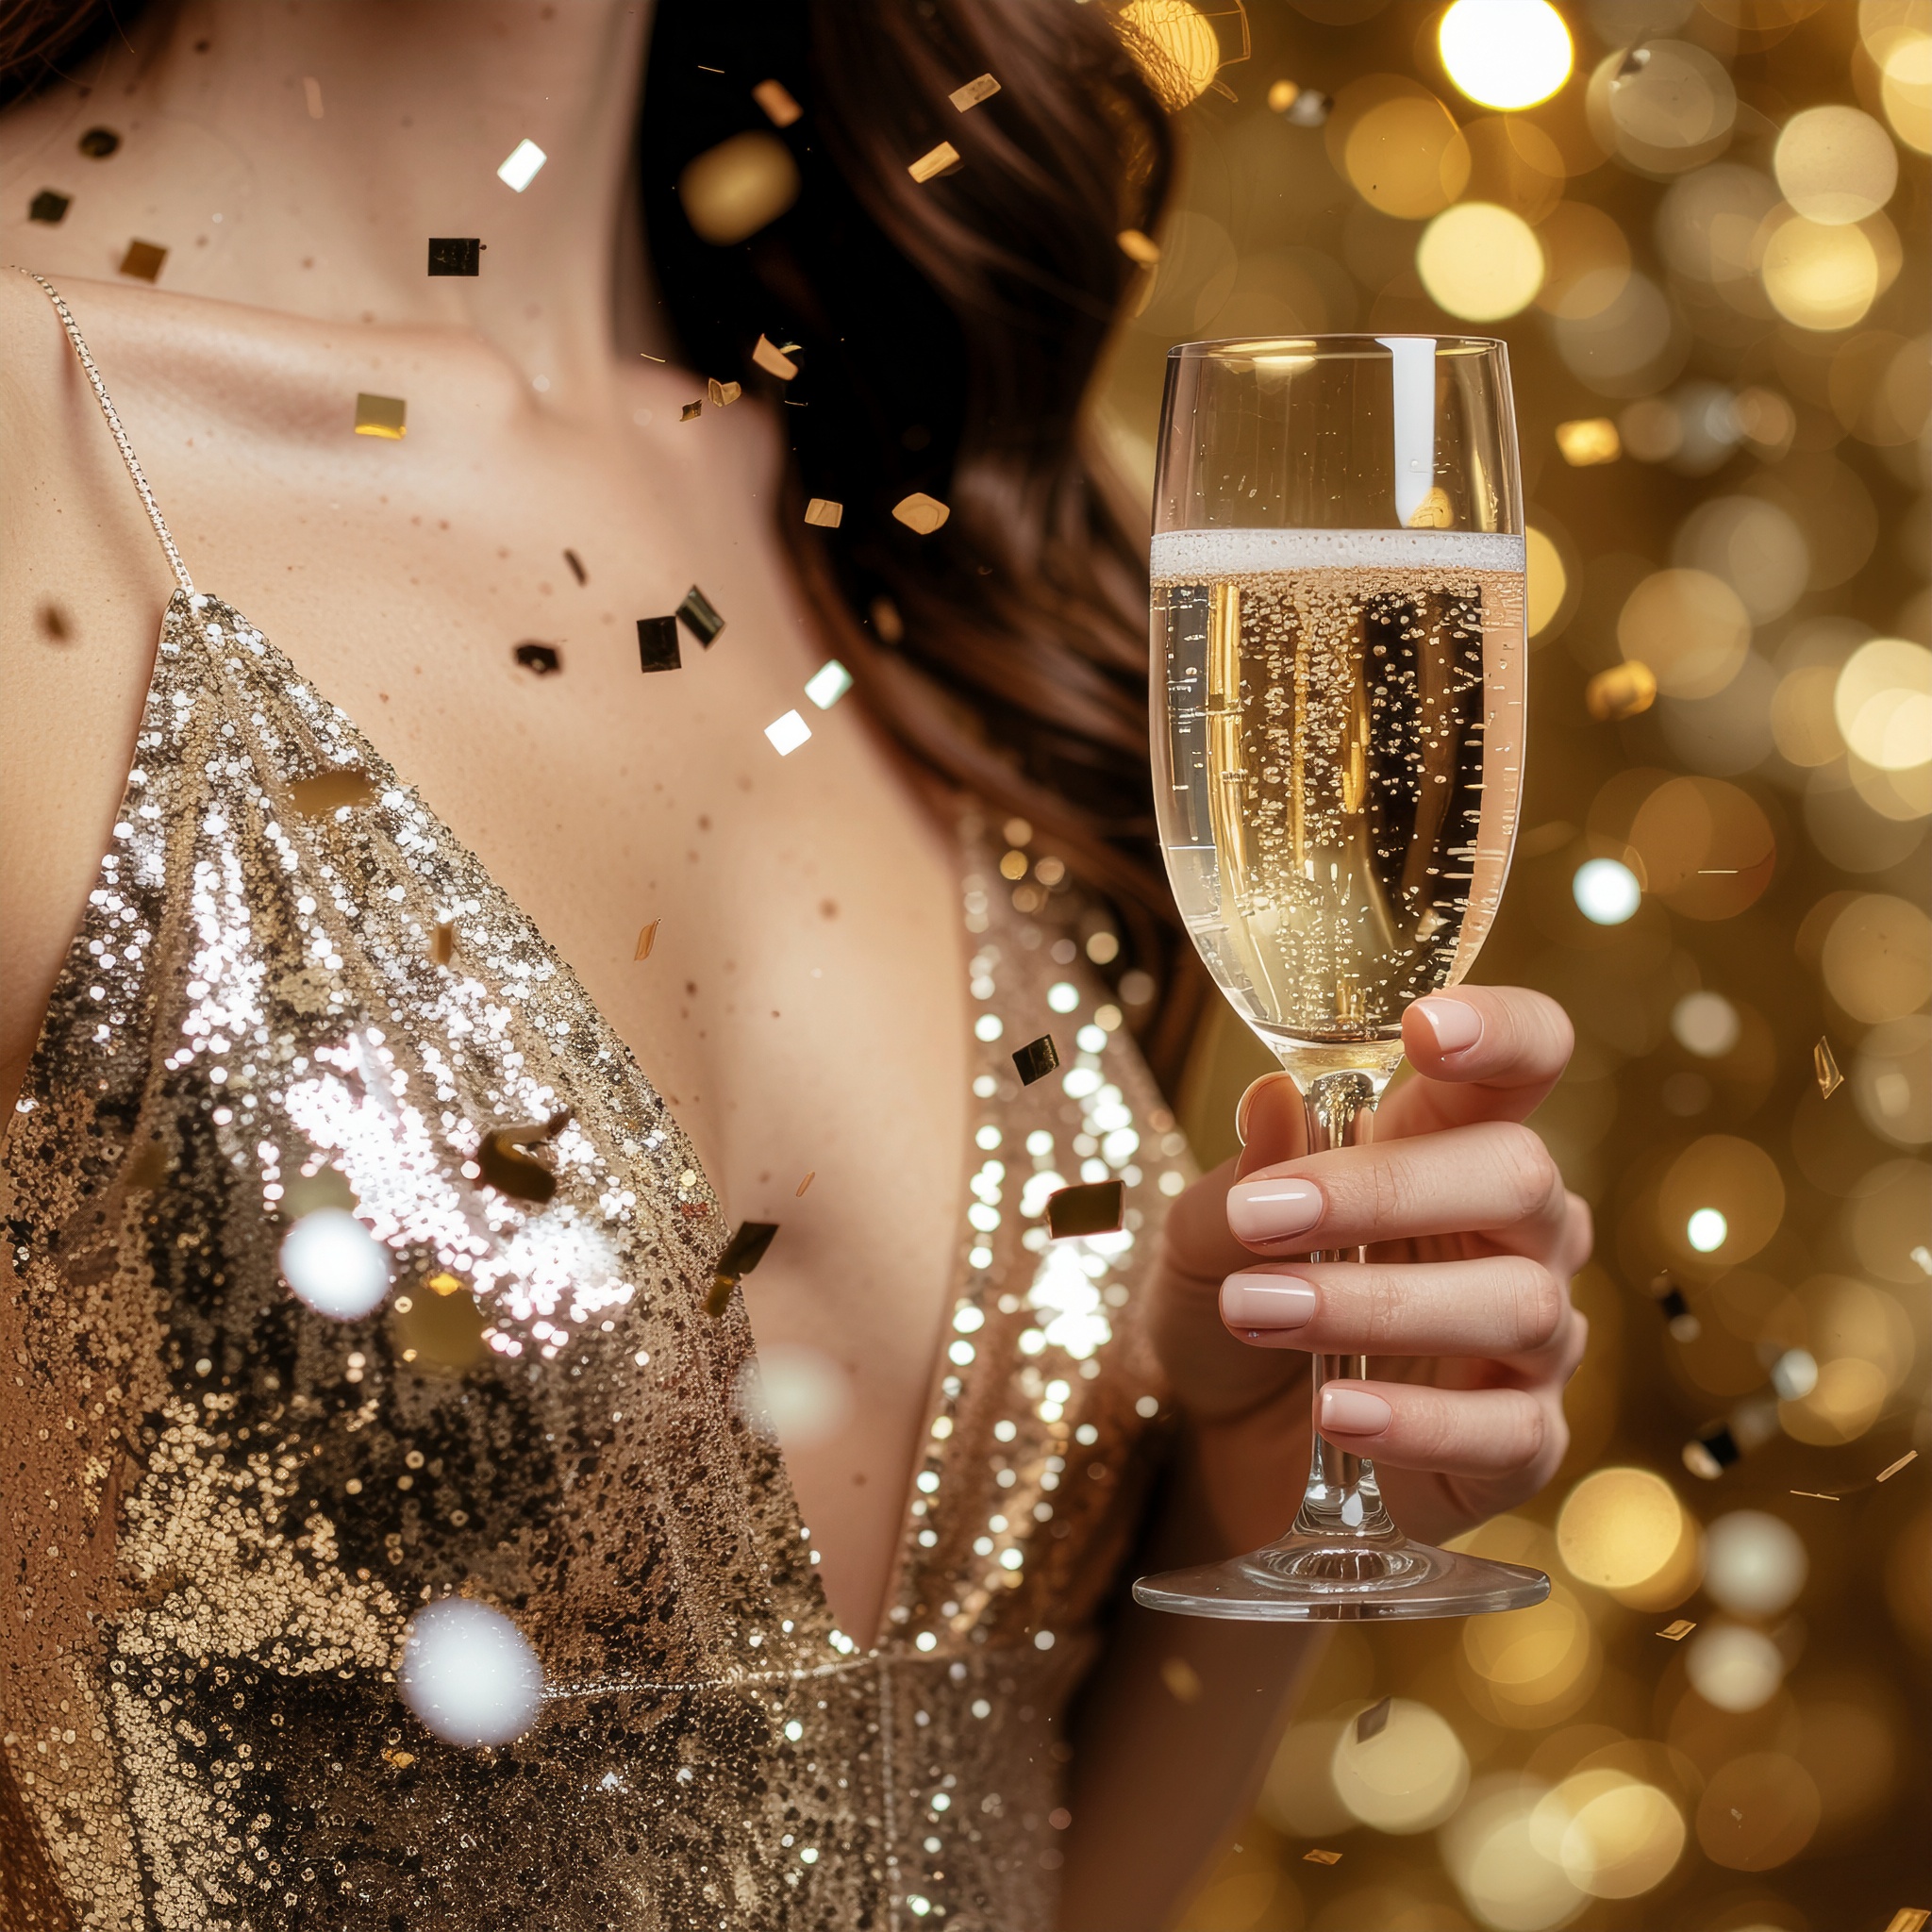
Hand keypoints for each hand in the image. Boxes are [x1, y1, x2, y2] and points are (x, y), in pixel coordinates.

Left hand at [1147, 986, 1590, 1553]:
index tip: (1425, 1028)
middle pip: (1518, 1175)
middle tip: (1260, 1220)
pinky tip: (1335, 1414)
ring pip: (1516, 1303)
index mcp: (1451, 1138)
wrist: (1222, 1442)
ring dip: (1376, 1306)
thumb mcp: (1206, 1233)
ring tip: (1256, 1311)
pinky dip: (1417, 1422)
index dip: (1500, 1030)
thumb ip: (1244, 1172)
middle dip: (1386, 1191)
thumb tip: (1273, 1098)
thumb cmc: (1234, 1300)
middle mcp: (1518, 1227)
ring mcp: (1534, 1335)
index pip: (1526, 1057)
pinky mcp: (1522, 1440)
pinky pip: (1509, 1429)